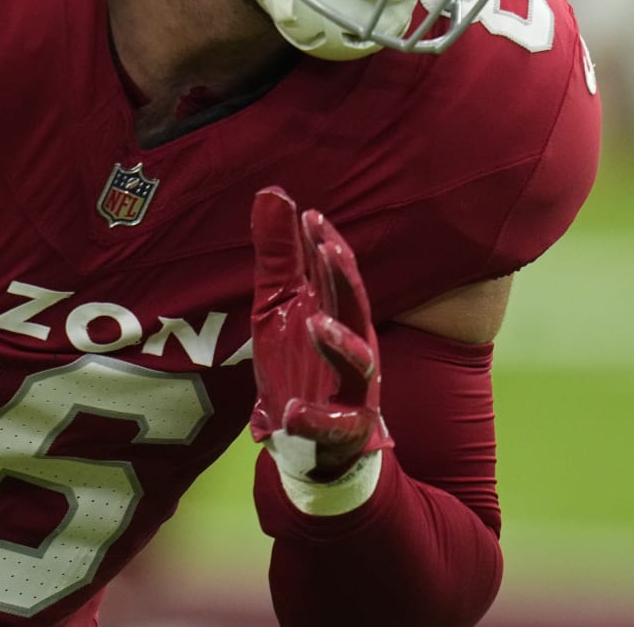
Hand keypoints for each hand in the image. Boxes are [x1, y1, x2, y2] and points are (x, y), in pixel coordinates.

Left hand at [247, 187, 389, 483]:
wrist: (312, 442)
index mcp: (339, 313)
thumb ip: (280, 255)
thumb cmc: (299, 362)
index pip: (337, 275)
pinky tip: (294, 412)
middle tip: (324, 248)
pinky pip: (335, 426)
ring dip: (339, 342)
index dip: (327, 246)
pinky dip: (316, 420)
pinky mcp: (345, 431)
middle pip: (355, 307)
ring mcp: (354, 390)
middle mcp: (355, 347)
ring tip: (314, 323)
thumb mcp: (279, 305)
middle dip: (343, 278)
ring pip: (359, 363)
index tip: (309, 215)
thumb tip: (274, 192)